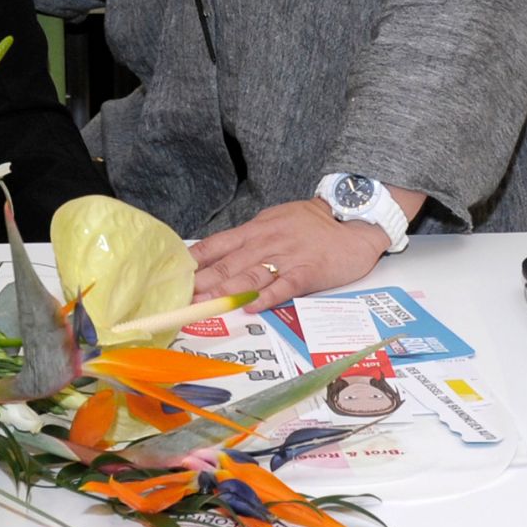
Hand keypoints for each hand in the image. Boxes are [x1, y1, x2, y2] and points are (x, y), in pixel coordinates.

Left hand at [188, 198, 389, 312]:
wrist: (351, 219)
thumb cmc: (310, 223)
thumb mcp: (273, 221)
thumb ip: (249, 238)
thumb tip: (221, 251)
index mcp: (255, 230)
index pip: (217, 245)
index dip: (195, 262)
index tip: (175, 276)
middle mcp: (266, 243)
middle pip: (228, 265)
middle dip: (202, 283)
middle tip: (181, 298)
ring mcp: (286, 258)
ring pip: (250, 277)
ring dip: (225, 293)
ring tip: (204, 306)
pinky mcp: (308, 272)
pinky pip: (284, 286)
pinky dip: (267, 297)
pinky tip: (250, 307)